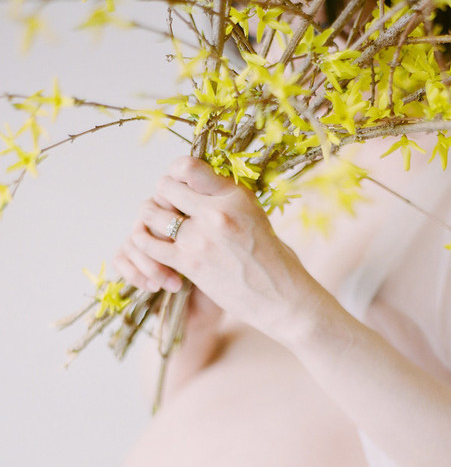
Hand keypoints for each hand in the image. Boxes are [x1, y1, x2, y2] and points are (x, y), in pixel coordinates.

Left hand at [122, 156, 323, 340]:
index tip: (179, 191)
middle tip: (168, 217)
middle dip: (161, 200)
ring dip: (150, 225)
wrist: (285, 300)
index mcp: (235, 194)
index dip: (175, 176)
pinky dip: (148, 252)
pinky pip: (149, 246)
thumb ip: (228, 203)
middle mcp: (217, 210)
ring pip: (149, 214)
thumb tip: (200, 190)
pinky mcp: (191, 263)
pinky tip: (160, 263)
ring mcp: (201, 236)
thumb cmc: (276, 263)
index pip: (187, 166)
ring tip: (160, 237)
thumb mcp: (256, 218)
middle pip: (163, 187)